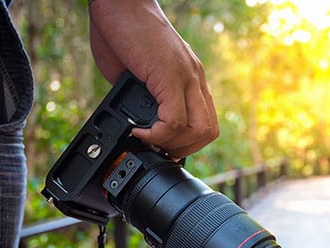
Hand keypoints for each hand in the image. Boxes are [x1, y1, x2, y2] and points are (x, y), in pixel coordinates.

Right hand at [88, 0, 218, 157]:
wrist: (120, 1)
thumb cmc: (124, 34)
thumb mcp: (138, 76)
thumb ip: (145, 100)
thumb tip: (140, 123)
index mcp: (190, 80)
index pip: (205, 123)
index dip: (186, 143)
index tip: (163, 147)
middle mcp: (194, 79)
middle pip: (209, 132)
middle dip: (184, 150)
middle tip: (159, 149)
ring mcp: (186, 77)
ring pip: (200, 130)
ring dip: (173, 145)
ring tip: (149, 140)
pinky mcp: (171, 76)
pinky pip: (175, 121)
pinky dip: (157, 135)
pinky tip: (139, 131)